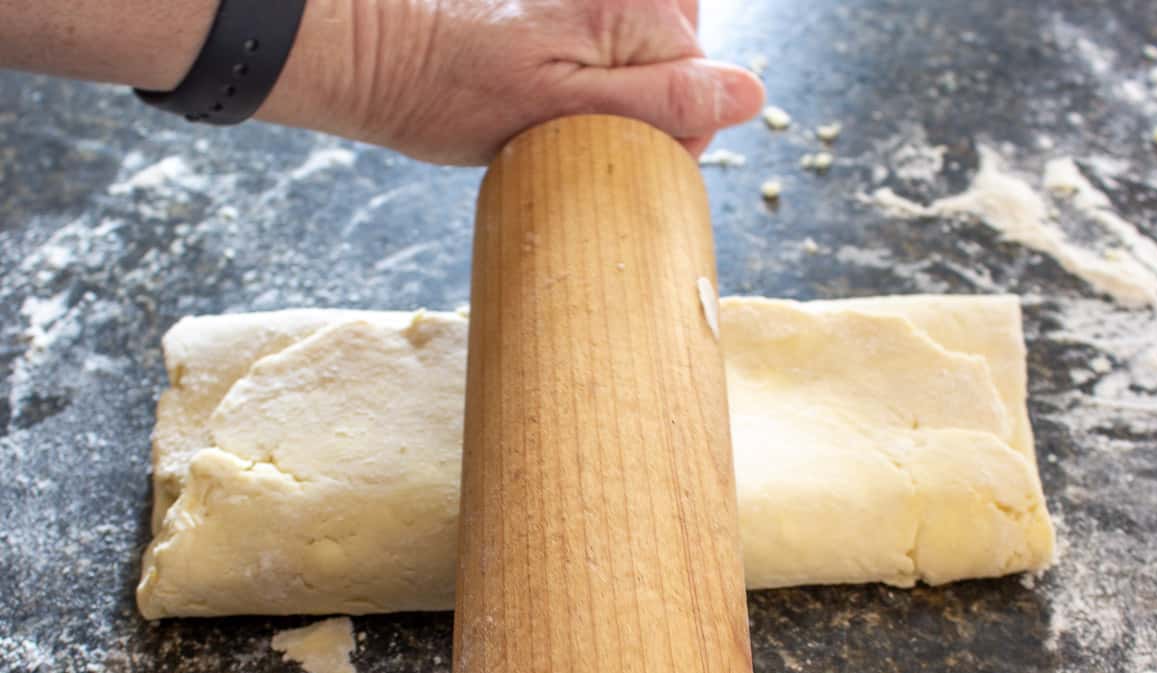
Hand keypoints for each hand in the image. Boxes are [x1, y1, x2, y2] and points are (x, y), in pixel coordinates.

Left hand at [258, 0, 764, 163]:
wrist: (381, 56)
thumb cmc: (458, 91)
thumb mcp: (567, 112)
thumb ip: (663, 102)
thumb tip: (752, 96)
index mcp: (640, 9)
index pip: (703, 91)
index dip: (666, 137)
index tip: (611, 151)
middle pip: (685, 69)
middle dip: (642, 110)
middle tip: (576, 128)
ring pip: (655, 60)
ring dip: (620, 93)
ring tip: (557, 104)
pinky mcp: (582, 3)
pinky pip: (624, 47)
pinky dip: (601, 77)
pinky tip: (558, 84)